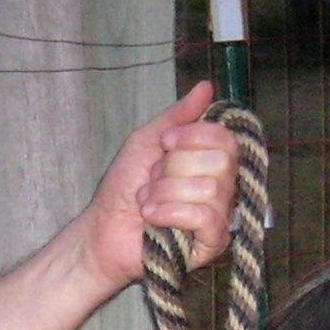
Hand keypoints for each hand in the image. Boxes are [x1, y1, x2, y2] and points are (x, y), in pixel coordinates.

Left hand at [80, 81, 239, 288]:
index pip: (226, 139)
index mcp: (210, 162)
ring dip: (166, 192)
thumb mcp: (146, 141)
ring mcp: (221, 217)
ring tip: (147, 201)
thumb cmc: (124, 187)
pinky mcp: (212, 243)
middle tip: (152, 179)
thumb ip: (176, 116)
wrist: (103, 229)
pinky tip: (151, 218)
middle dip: (175, 168)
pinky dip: (171, 212)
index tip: (164, 143)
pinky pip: (206, 217)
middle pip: (221, 162)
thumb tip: (206, 87)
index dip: (193, 137)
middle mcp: (223, 187)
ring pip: (211, 190)